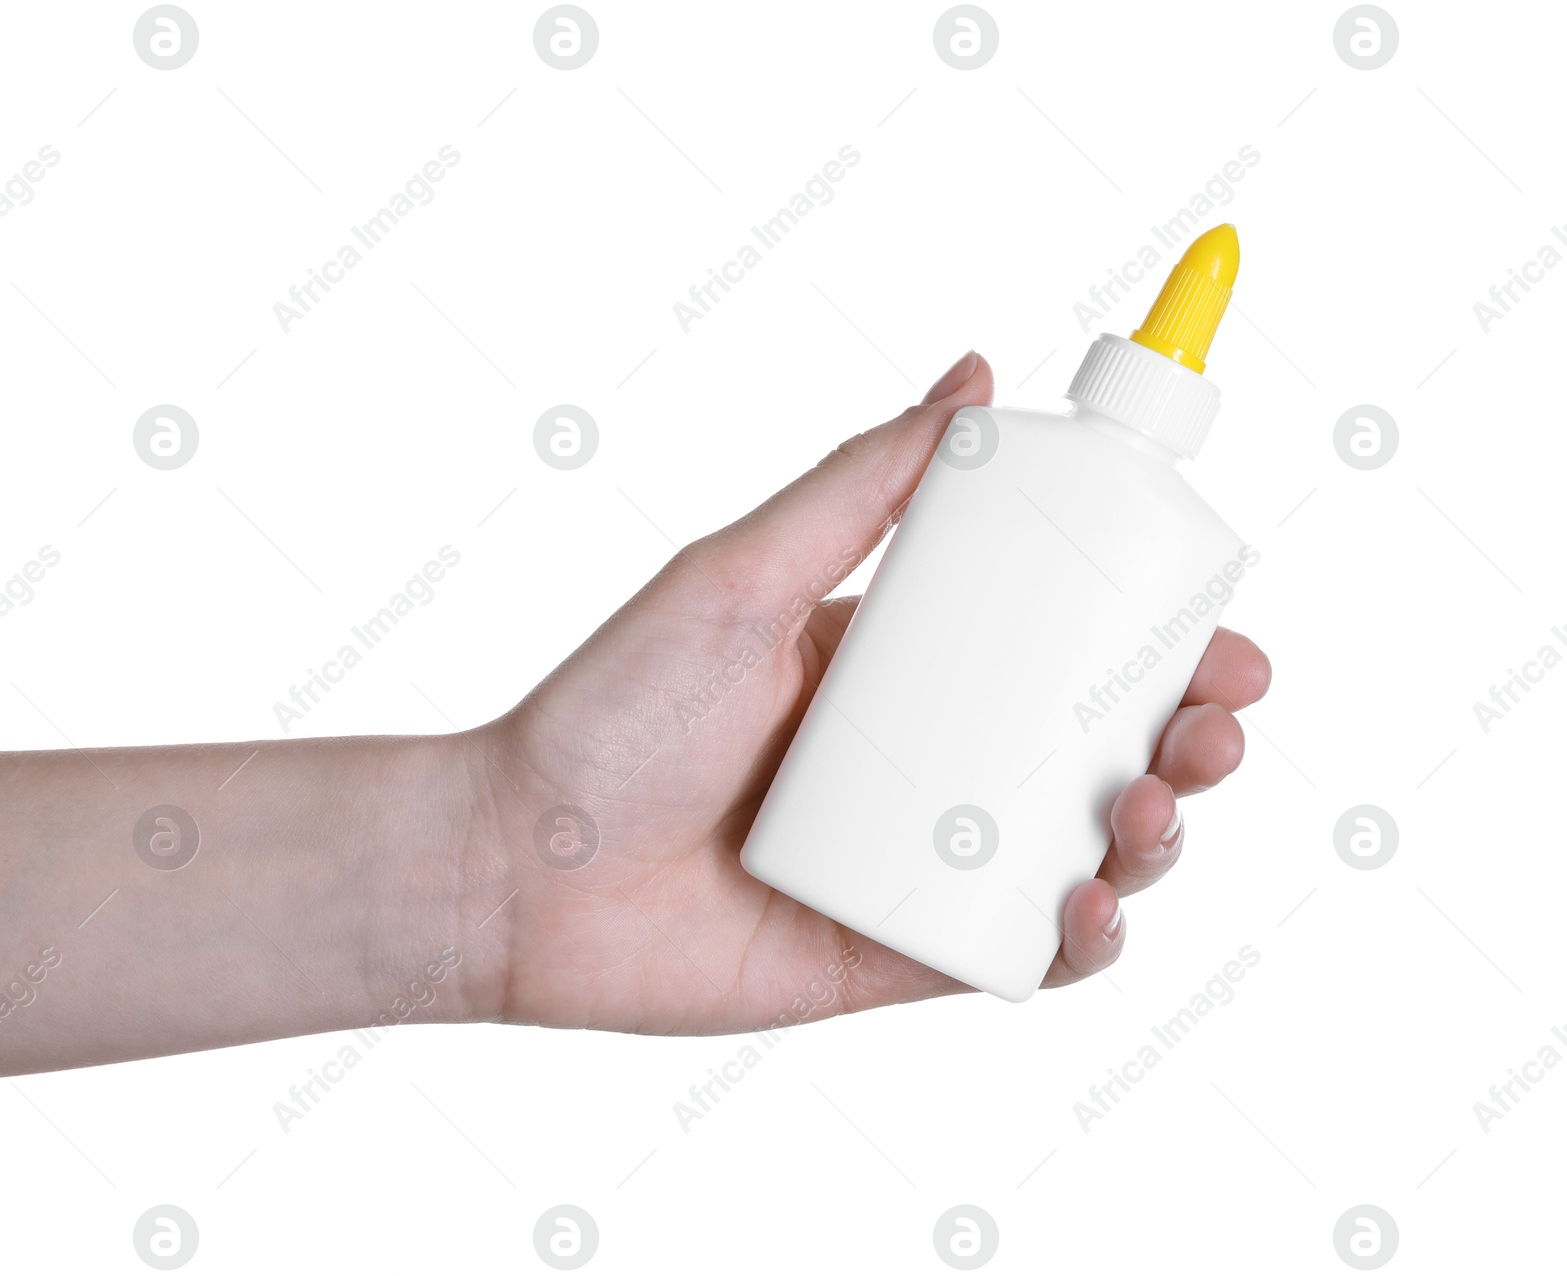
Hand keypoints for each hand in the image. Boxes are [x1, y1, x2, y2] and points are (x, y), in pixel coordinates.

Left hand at [464, 352, 1271, 1033]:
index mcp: (901, 673)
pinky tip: (1089, 907)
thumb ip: (859, 485)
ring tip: (1151, 805)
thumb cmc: (609, 714)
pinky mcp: (897, 958)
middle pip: (1096, 756)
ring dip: (1154, 839)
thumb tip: (974, 375)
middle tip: (1217, 723)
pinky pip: (1016, 957)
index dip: (1157, 646)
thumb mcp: (739, 575)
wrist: (512, 870)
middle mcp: (924, 769)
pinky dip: (1079, 943)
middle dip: (1186, 743)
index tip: (1218, 631)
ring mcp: (918, 868)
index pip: (1062, 652)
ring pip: (1079, 858)